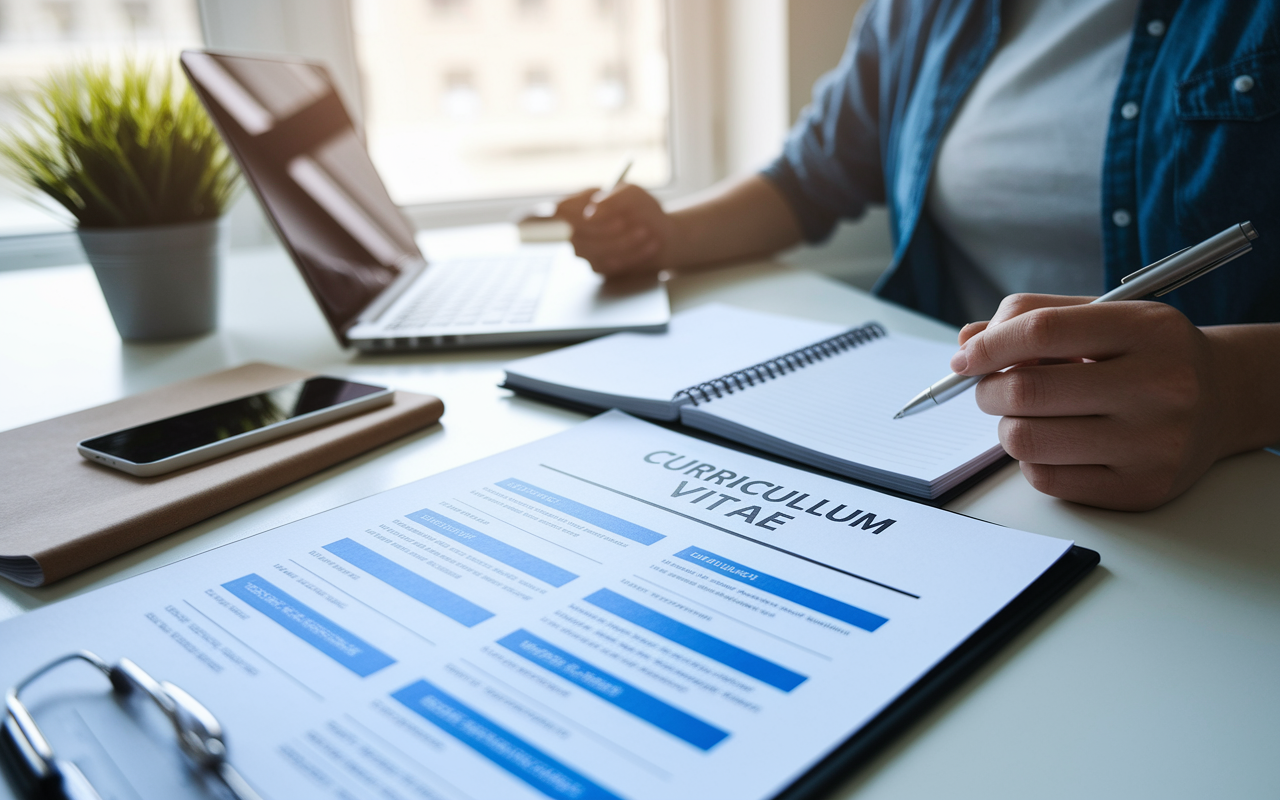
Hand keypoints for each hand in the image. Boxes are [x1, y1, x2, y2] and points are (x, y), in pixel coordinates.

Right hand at [555, 183, 676, 276]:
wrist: (662, 234)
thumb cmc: (641, 208)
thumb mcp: (632, 194)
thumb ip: (612, 199)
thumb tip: (591, 213)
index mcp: (579, 205)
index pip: (559, 210)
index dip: (569, 214)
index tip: (590, 214)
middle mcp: (577, 229)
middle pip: (576, 234)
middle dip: (605, 229)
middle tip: (626, 222)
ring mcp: (586, 250)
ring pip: (594, 251)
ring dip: (624, 242)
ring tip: (645, 232)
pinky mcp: (599, 267)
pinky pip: (610, 265)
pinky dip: (633, 255)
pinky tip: (649, 246)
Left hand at [952, 294, 1228, 510]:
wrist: (1223, 399)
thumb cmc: (1148, 354)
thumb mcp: (1105, 316)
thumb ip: (1034, 317)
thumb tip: (968, 342)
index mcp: (1147, 331)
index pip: (1042, 331)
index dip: (989, 346)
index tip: (966, 357)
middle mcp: (1159, 387)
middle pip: (1027, 391)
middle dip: (988, 389)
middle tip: (991, 387)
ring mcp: (1152, 444)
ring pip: (1027, 440)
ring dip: (1007, 425)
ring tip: (1027, 414)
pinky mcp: (1140, 489)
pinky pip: (1046, 478)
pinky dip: (1032, 459)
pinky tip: (1055, 442)